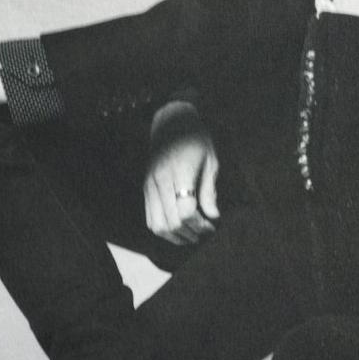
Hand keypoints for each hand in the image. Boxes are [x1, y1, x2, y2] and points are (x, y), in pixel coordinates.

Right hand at [144, 101, 219, 245]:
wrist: (170, 122)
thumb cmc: (195, 139)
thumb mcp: (210, 161)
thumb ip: (209, 191)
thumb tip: (213, 217)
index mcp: (179, 172)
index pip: (186, 211)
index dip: (201, 225)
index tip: (212, 226)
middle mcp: (160, 180)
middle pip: (172, 222)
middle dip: (190, 234)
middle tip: (204, 234)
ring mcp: (150, 186)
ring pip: (158, 226)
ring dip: (176, 236)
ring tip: (191, 235)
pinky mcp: (145, 189)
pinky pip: (150, 219)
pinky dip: (164, 230)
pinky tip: (179, 229)